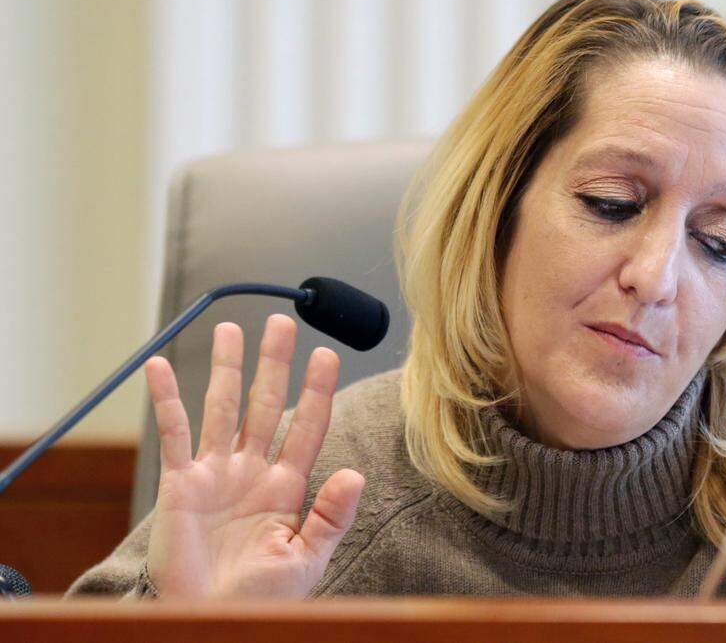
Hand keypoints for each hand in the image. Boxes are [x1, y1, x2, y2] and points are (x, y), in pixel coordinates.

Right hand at [143, 314, 364, 597]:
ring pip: (221, 407)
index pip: (307, 426)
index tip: (327, 354)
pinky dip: (165, 398)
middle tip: (281, 321)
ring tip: (229, 328)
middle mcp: (252, 471)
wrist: (212, 623)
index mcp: (287, 487)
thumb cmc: (261, 600)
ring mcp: (215, 473)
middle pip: (265, 404)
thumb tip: (356, 473)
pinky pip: (172, 433)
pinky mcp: (179, 484)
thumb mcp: (305, 560)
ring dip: (226, 367)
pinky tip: (159, 366)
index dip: (317, 391)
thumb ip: (330, 517)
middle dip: (274, 363)